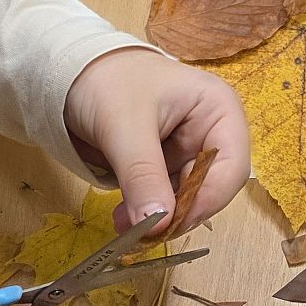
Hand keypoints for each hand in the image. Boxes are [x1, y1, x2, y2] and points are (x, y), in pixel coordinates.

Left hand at [63, 46, 249, 229]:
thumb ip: (144, 175)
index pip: (232, 166)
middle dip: (178, 212)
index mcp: (219, 110)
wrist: (73, 75)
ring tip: (125, 224)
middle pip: (213, 187)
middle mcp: (212, 132)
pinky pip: (166, 199)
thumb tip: (158, 224)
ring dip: (159, 217)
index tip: (173, 223)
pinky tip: (124, 217)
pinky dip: (147, 212)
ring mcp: (189, 151)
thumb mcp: (126, 127)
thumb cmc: (109, 83)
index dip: (208, 199)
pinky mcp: (167, 166)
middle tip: (144, 230)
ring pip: (188, 199)